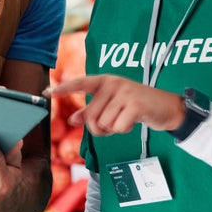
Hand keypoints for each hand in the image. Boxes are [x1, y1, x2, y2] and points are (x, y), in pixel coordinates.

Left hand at [44, 75, 185, 135]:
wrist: (165, 107)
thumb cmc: (135, 106)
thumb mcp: (113, 105)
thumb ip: (92, 111)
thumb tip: (73, 119)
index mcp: (105, 81)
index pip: (80, 83)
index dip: (63, 88)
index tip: (46, 92)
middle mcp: (112, 83)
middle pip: (91, 116)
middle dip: (100, 127)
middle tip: (115, 122)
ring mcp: (124, 92)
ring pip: (103, 124)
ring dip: (113, 129)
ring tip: (125, 119)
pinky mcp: (134, 104)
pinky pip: (117, 127)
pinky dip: (124, 130)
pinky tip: (133, 121)